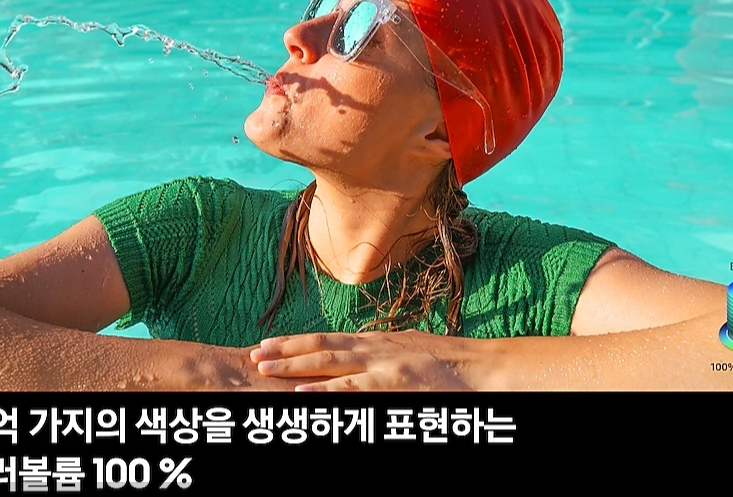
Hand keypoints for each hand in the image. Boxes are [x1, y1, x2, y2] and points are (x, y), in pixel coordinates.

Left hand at [248, 329, 480, 390]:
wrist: (480, 367)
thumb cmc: (447, 363)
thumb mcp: (407, 352)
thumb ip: (379, 354)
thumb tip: (357, 359)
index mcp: (375, 341)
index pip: (326, 338)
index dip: (294, 342)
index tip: (267, 344)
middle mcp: (372, 347)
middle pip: (319, 346)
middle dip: (283, 351)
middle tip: (252, 355)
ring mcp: (381, 363)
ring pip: (329, 362)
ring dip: (294, 366)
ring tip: (264, 369)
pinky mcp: (393, 381)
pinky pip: (353, 386)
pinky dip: (325, 389)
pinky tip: (303, 393)